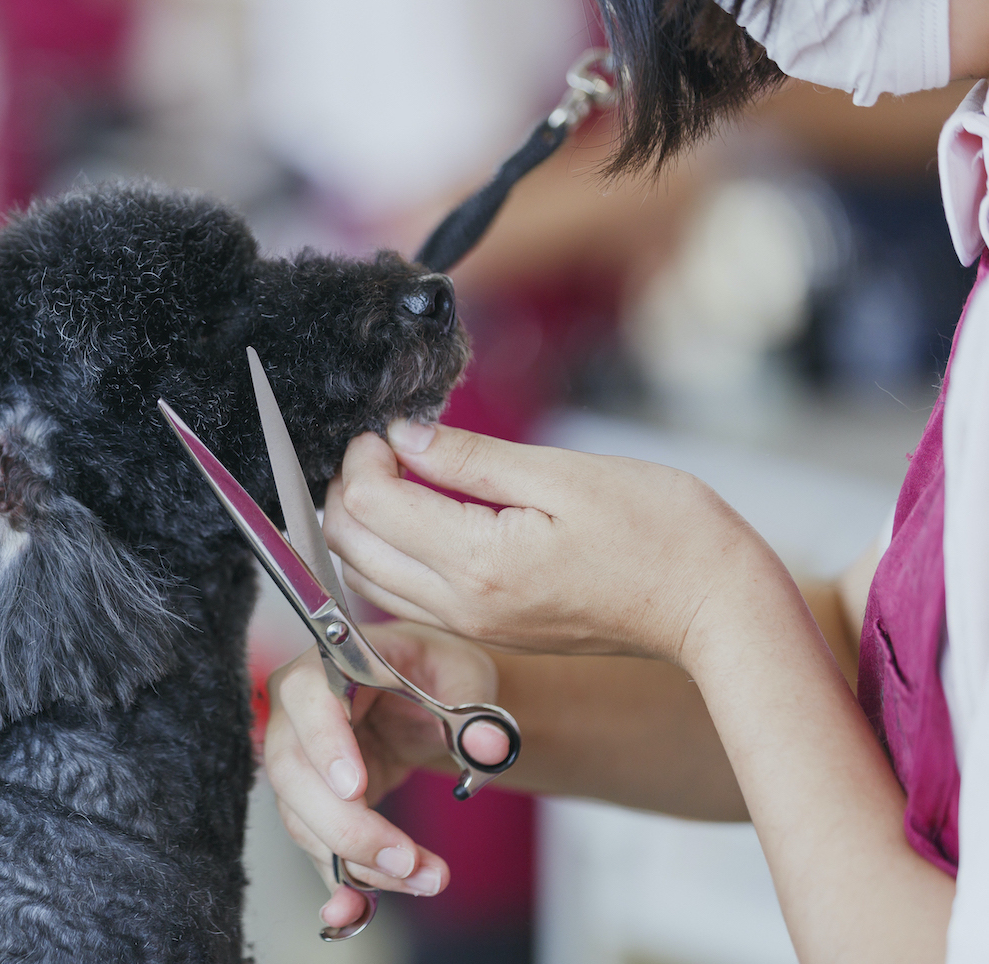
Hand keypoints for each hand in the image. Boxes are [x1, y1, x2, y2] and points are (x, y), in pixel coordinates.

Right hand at [264, 622, 510, 928]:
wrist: (428, 696)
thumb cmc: (438, 671)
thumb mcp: (467, 675)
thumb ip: (477, 712)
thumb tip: (487, 748)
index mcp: (330, 662)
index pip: (309, 696)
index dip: (325, 742)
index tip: (356, 787)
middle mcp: (297, 712)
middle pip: (295, 772)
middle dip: (348, 826)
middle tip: (405, 862)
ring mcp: (300, 760)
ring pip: (304, 819)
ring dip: (358, 861)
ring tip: (426, 878)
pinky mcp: (314, 803)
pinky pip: (318, 846)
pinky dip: (341, 881)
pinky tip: (357, 913)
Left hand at [323, 420, 770, 668]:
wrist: (714, 606)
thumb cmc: (660, 530)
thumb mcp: (562, 474)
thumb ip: (470, 458)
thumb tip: (402, 435)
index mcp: (478, 563)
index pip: (370, 505)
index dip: (364, 455)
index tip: (388, 427)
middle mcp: (461, 606)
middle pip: (350, 547)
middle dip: (348, 488)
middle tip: (384, 447)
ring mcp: (471, 627)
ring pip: (365, 578)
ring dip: (361, 524)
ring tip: (398, 474)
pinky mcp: (485, 634)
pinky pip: (402, 597)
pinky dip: (387, 555)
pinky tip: (418, 517)